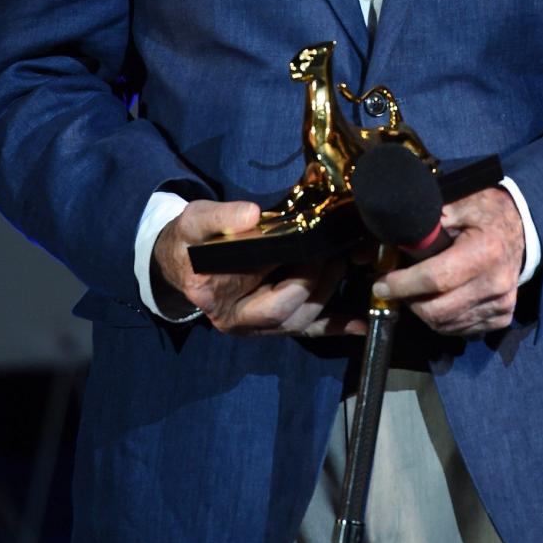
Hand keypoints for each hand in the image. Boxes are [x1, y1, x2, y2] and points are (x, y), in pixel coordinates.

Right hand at [153, 199, 366, 336]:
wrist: (182, 258)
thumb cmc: (189, 240)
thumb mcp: (195, 222)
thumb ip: (220, 217)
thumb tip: (251, 214)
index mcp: (218, 301)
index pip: (266, 302)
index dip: (297, 282)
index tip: (316, 252)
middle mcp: (240, 321)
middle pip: (289, 315)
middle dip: (318, 285)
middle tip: (336, 252)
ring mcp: (258, 325)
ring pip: (301, 323)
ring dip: (329, 296)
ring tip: (344, 262)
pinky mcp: (274, 319)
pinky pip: (307, 328)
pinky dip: (335, 325)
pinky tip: (360, 322)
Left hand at [372, 186, 524, 337]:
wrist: (521, 227)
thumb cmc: (485, 212)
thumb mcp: (458, 203)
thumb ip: (426, 222)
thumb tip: (390, 235)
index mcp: (485, 251)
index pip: (435, 278)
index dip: (403, 284)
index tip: (381, 284)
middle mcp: (496, 283)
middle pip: (438, 310)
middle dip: (409, 301)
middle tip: (396, 288)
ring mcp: (502, 303)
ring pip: (446, 325)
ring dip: (424, 312)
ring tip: (416, 292)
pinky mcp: (503, 317)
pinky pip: (461, 330)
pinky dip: (443, 320)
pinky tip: (439, 300)